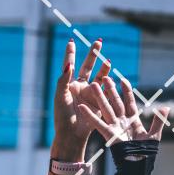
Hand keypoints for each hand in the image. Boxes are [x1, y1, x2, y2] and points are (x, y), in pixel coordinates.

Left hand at [52, 39, 109, 157]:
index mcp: (69, 85)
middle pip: (87, 67)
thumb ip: (63, 79)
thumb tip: (69, 64)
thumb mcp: (60, 95)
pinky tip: (113, 76)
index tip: (71, 41)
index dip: (71, 53)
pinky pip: (106, 90)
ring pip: (99, 77)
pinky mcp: (99, 102)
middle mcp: (80, 87)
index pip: (70, 65)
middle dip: (93, 55)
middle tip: (98, 42)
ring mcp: (90, 94)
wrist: (72, 133)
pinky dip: (110, 83)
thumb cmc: (62, 115)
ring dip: (104, 69)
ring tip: (108, 61)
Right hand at [78, 75, 169, 145]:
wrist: (137, 167)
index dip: (126, 91)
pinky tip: (82, 107)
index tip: (123, 80)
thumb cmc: (146, 154)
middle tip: (104, 78)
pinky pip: (98, 123)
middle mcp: (122, 123)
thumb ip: (159, 120)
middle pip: (115, 102)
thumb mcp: (154, 135)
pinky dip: (90, 115)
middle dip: (110, 90)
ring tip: (92, 85)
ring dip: (99, 97)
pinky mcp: (108, 134)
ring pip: (106, 109)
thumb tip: (166, 107)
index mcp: (133, 121)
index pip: (129, 102)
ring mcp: (115, 128)